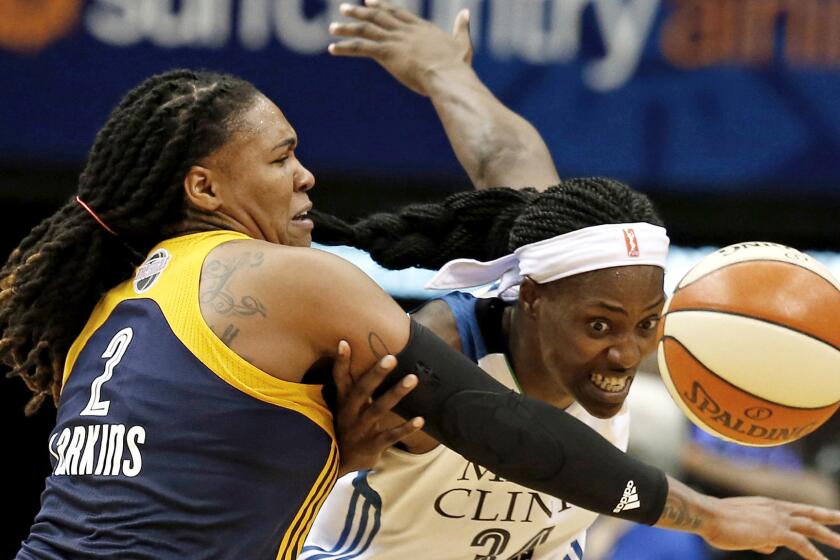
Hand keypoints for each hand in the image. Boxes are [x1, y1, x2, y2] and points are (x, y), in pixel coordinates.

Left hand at [329, 0, 473, 95]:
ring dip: (347, 28)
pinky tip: (332, 48)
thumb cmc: (457, 65)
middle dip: (360, 12)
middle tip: (345, 9)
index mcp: (420, 28)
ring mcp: (394, 40)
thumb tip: (466, 12)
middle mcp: (404, 31)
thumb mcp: (462, 43)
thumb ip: (462, 28)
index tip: (369, 2)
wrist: (447, 75)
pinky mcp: (386, 53)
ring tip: (331, 27)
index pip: (397, 13)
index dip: (382, 7)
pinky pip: (361, 48)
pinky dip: (345, 47)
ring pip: (365, 30)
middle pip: (378, 17)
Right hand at [332, 340, 423, 476]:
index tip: (344, 342)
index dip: (342, 362)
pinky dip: (405, 428)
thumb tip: (359, 357)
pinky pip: (390, 436)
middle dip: (376, 374)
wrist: (336, 465)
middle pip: (362, 390)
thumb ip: (352, 388)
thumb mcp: (343, 408)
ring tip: (413, 378)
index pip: (340, 379)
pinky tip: (421, 420)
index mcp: (342, 402)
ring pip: (378, 409)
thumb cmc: (345, 427)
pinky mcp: (371, 446)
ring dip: (396, 393)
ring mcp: (360, 430)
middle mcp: (349, 414)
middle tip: (392, 357)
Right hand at [660, 478, 839, 559]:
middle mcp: (775, 508)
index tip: (823, 513)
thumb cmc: (717, 521)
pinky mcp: (776, 531)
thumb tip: (771, 548)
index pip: (795, 508)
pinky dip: (815, 554)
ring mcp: (777, 518)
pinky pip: (803, 544)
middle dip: (827, 516)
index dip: (810, 511)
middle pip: (808, 513)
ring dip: (829, 536)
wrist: (707, 514)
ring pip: (811, 527)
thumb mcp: (741, 528)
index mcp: (766, 504)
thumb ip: (760, 537)